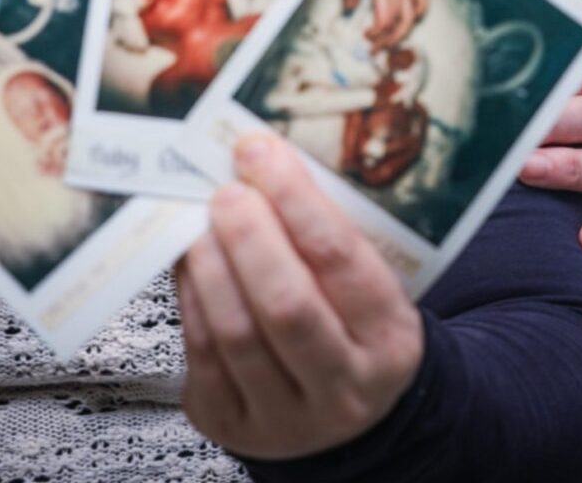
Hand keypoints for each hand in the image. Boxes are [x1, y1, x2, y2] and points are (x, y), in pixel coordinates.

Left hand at [177, 133, 424, 459]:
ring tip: (201, 223)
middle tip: (228, 191)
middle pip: (287, 305)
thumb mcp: (368, 289)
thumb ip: (325, 240)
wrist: (345, 420)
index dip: (296, 201)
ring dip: (210, 265)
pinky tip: (193, 265)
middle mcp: (343, 389)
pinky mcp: (233, 427)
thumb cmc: (351, 331)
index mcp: (390, 342)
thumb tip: (258, 170)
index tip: (262, 154)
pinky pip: (202, 355)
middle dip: (249, 236)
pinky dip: (192, 299)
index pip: (340, 260)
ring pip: (235, 333)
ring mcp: (286, 418)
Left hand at [339, 0, 428, 48]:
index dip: (377, 34)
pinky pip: (421, 0)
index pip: (385, 19)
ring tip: (391, 42)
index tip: (366, 37)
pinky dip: (419, 12)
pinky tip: (410, 20)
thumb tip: (349, 12)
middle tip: (376, 50)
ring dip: (403, 32)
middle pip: (401, 22)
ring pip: (413, 16)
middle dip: (389, 40)